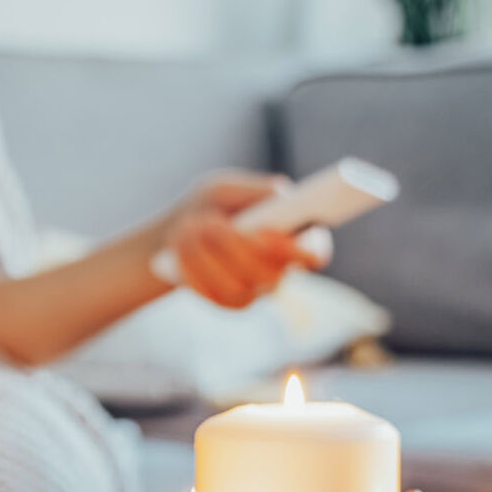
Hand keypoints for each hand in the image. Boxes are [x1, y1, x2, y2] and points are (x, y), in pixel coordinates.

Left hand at [165, 172, 332, 308]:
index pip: (315, 251)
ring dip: (208, 258)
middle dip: (236, 247)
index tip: (270, 235)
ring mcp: (258, 290)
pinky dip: (193, 272)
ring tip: (186, 228)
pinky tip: (178, 251)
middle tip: (209, 222)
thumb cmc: (210, 206)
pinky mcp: (232, 303)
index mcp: (294, 235)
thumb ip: (253, 190)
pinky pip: (215, 297)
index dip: (303, 249)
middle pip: (270, 274)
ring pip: (240, 289)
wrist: (177, 232)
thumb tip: (279, 195)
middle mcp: (281, 267)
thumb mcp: (225, 188)